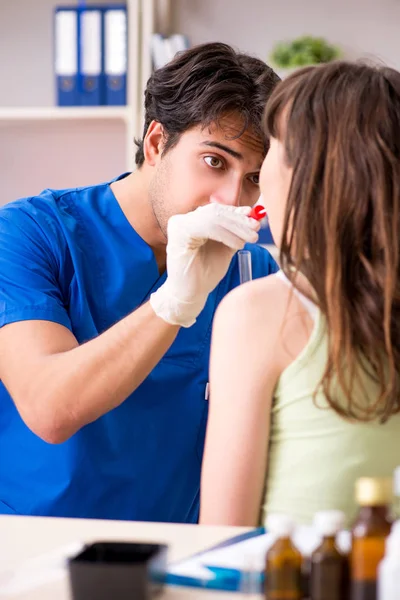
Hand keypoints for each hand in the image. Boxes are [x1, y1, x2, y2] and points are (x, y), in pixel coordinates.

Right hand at [150, 201, 259, 326]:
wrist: (191, 294)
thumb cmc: (206, 273)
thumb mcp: (225, 248)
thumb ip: (235, 232)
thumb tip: (254, 216)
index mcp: (193, 220)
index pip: (218, 210)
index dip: (238, 212)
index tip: (256, 218)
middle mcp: (183, 219)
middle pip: (216, 211)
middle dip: (240, 220)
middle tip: (257, 227)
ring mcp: (179, 225)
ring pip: (213, 217)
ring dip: (236, 227)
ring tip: (251, 238)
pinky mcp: (178, 233)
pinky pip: (206, 227)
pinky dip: (225, 235)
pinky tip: (237, 245)